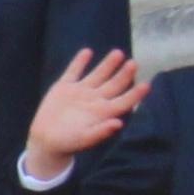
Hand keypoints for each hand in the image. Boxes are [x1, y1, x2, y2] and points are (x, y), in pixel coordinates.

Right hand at [24, 48, 143, 165]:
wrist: (46, 139)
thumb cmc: (68, 143)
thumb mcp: (84, 139)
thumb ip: (101, 132)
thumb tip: (119, 124)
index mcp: (103, 112)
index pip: (124, 101)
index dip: (136, 94)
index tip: (147, 85)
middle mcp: (95, 99)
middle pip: (114, 84)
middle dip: (124, 74)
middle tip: (134, 63)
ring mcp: (81, 92)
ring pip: (98, 74)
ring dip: (108, 64)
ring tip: (118, 53)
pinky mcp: (64, 87)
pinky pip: (73, 72)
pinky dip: (79, 62)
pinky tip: (87, 52)